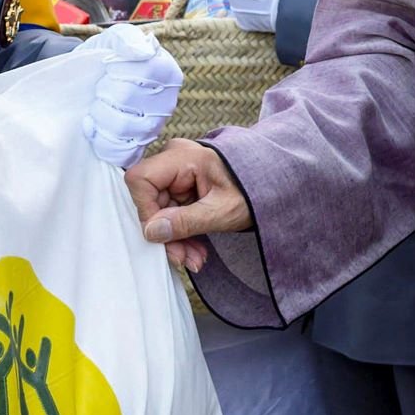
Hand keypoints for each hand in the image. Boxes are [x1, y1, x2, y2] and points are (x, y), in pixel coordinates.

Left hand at [85, 24, 182, 167]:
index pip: (145, 72)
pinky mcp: (136, 149)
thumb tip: (143, 51)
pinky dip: (100, 141)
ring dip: (100, 114)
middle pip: (128, 99)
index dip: (118, 69)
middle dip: (104, 91)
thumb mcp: (114, 38)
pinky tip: (92, 126)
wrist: (89, 81)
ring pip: (123, 128)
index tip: (109, 66)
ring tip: (97, 105)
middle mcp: (166, 103)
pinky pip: (120, 154)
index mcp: (168, 73)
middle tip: (100, 86)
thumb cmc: (106, 58)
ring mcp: (153, 129)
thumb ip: (128, 39)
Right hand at [126, 140, 251, 270]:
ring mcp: (177, 174)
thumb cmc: (255, 190)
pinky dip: (181, 233)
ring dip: (175, 239)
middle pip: (149, 199)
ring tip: (196, 258)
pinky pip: (170, 213)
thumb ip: (187, 221)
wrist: (273, 185)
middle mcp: (175, 160)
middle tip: (184, 258)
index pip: (141, 179)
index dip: (145, 210)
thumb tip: (152, 231)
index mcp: (184, 156)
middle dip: (165, 233)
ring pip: (158, 211)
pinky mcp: (181, 188)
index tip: (163, 235)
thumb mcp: (223, 211)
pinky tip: (195, 249)